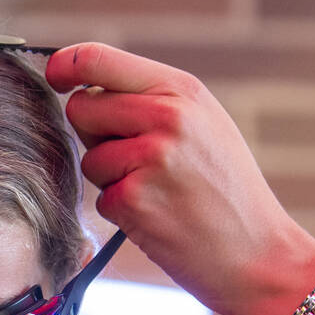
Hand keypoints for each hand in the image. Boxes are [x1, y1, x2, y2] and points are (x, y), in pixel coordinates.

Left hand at [45, 43, 314, 314]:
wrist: (258, 255)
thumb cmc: (226, 192)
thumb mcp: (203, 126)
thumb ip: (150, 102)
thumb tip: (83, 94)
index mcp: (181, 90)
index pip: (99, 59)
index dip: (65, 65)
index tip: (55, 76)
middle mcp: (166, 116)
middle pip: (81, 109)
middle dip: (95, 134)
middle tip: (137, 159)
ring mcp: (149, 158)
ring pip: (89, 159)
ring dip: (112, 180)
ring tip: (160, 192)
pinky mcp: (133, 200)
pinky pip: (100, 199)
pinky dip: (122, 212)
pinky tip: (159, 217)